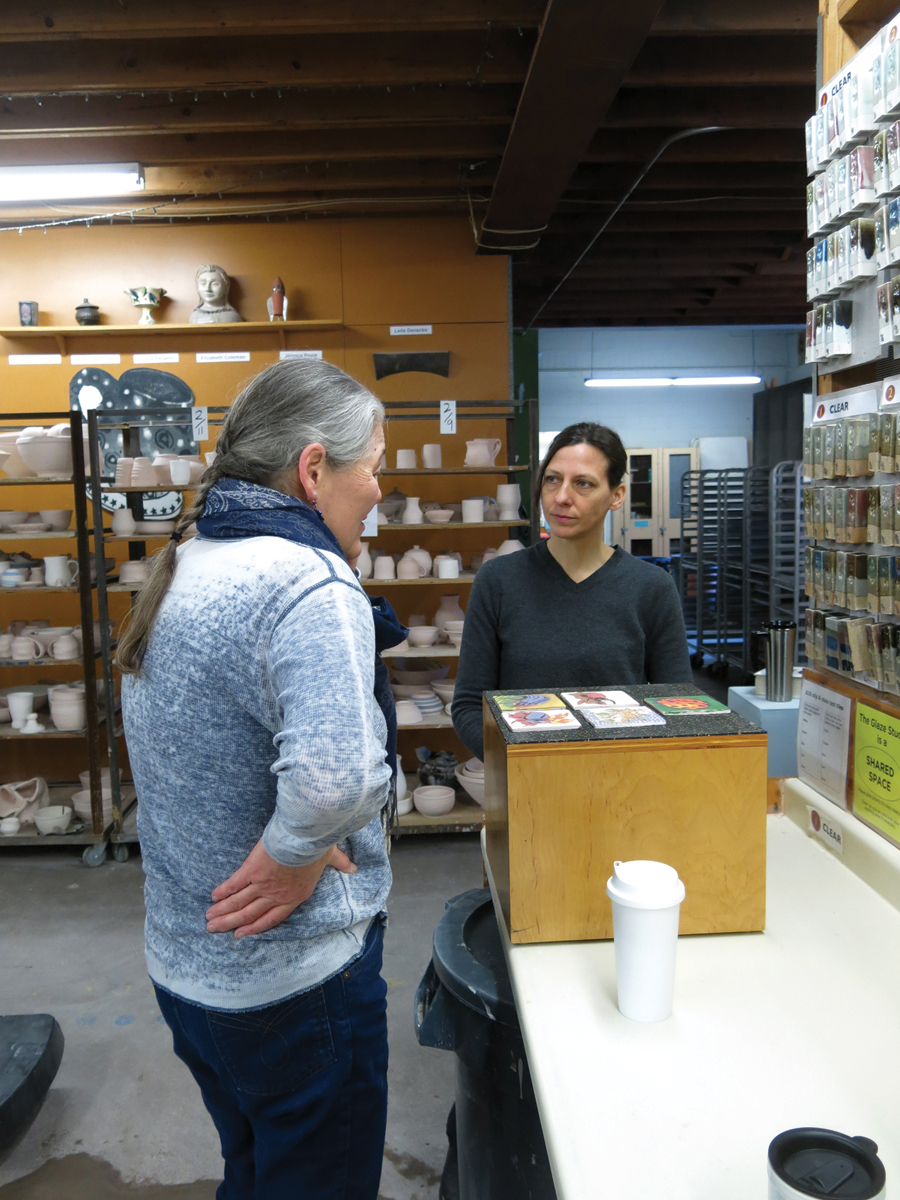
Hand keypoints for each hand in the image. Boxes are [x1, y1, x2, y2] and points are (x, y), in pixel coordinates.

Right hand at [206, 839, 356, 938]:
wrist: (305, 835)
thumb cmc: (319, 845)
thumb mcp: (331, 856)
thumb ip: (340, 864)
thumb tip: (354, 868)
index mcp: (296, 895)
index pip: (273, 918)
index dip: (256, 928)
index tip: (242, 934)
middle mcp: (277, 895)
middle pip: (250, 914)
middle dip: (231, 924)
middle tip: (215, 930)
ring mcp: (263, 884)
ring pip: (239, 903)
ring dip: (224, 912)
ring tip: (209, 920)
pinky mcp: (252, 870)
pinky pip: (235, 884)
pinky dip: (224, 892)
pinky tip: (214, 897)